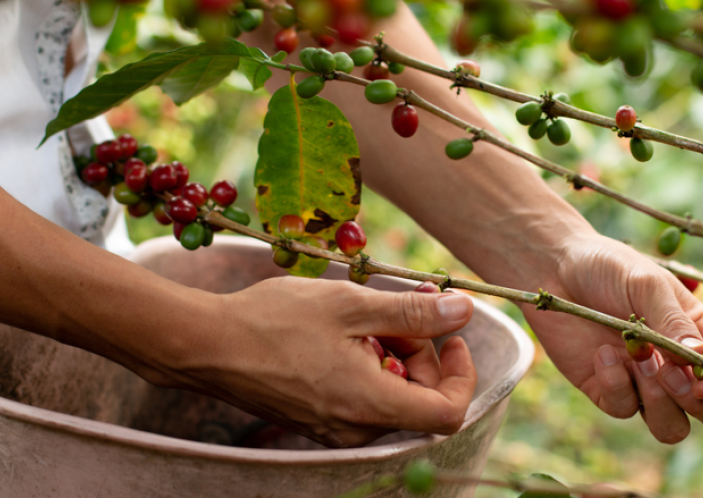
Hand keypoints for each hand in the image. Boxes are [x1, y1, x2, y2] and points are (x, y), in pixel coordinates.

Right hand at [166, 277, 476, 447]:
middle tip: (393, 310)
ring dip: (391, 355)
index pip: (448, 411)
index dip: (460, 374)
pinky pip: (363, 398)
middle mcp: (356, 428)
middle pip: (418, 398)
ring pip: (390, 396)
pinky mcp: (318, 421)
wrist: (208, 345)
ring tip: (359, 318)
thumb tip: (464, 310)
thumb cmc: (274, 321)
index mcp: (370, 404)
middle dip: (419, 351)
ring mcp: (335, 428)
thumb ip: (413, 311)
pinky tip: (341, 335)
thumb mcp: (352, 304)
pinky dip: (368, 366)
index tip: (451, 336)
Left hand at [522, 232, 702, 443]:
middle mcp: (674, 363)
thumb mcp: (646, 285)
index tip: (700, 378)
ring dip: (659, 404)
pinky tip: (602, 354)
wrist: (554, 268)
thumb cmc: (607, 267)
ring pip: (670, 426)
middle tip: (668, 375)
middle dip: (698, 405)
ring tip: (637, 361)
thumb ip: (674, 323)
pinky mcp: (606, 387)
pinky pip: (623, 408)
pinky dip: (616, 386)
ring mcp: (641, 380)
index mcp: (696, 334)